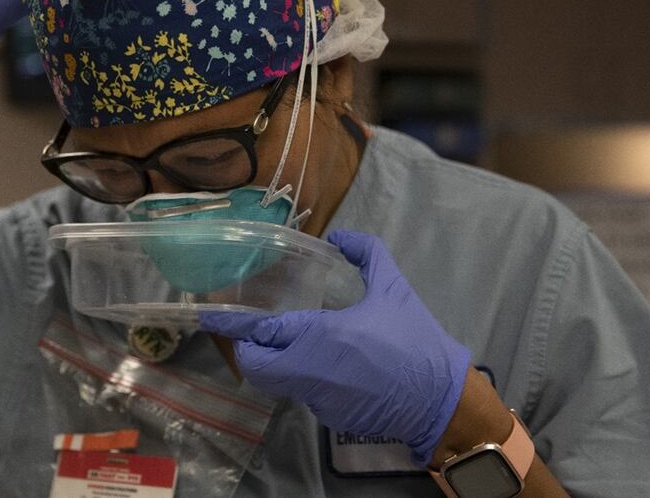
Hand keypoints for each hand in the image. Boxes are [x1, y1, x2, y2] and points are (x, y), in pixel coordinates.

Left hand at [199, 230, 470, 465]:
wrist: (440, 400)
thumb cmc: (414, 341)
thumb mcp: (394, 288)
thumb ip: (366, 254)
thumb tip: (340, 234)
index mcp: (321, 336)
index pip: (262, 334)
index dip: (232, 326)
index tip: (209, 315)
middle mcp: (310, 370)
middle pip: (257, 366)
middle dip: (249, 349)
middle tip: (254, 329)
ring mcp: (317, 397)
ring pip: (277, 380)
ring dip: (275, 362)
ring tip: (286, 339)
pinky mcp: (328, 415)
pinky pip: (301, 392)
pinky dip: (301, 376)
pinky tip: (319, 360)